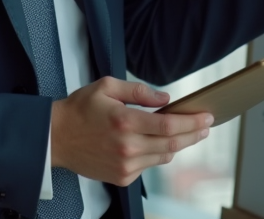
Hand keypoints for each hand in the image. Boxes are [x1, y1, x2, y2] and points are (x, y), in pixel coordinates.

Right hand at [50, 77, 212, 186]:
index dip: (192, 121)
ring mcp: (125, 165)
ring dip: (179, 145)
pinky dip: (158, 154)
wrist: (56, 138)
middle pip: (172, 143)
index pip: (169, 124)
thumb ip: (139, 91)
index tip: (206, 116)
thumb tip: (165, 98)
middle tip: (206, 126)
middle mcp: (127, 146)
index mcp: (125, 121)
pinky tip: (159, 143)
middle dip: (194, 134)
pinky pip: (149, 165)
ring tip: (187, 133)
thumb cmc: (80, 109)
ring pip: (163, 156)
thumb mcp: (107, 86)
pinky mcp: (122, 176)